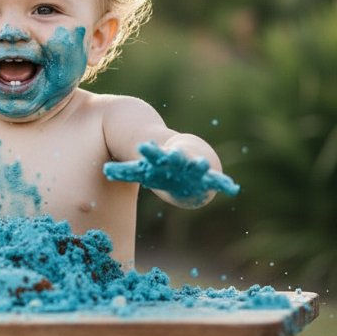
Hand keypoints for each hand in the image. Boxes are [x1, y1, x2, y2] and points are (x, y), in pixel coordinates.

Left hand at [103, 141, 238, 206]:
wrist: (187, 161)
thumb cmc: (159, 168)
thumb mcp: (142, 170)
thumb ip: (124, 171)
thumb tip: (104, 169)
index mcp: (161, 159)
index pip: (152, 153)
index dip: (148, 151)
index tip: (143, 146)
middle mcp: (178, 161)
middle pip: (174, 159)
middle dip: (173, 157)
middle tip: (171, 155)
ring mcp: (194, 168)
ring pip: (196, 166)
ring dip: (199, 166)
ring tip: (201, 165)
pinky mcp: (208, 177)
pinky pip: (217, 181)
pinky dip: (224, 184)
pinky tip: (232, 189)